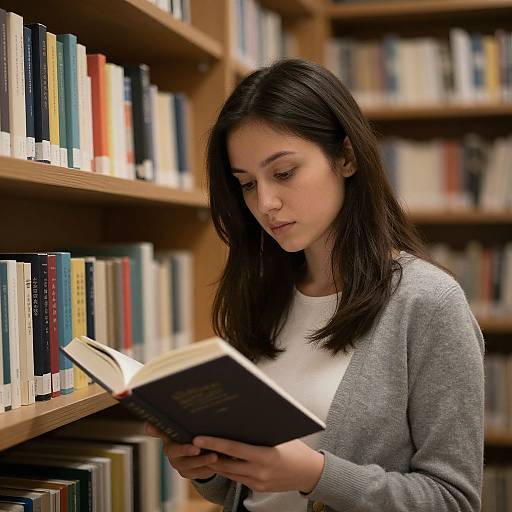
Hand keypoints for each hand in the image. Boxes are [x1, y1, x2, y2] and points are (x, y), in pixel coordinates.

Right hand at [144, 423, 216, 479]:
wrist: (196, 454)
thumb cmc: (189, 436)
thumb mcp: (182, 428)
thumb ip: (171, 424)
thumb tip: (150, 421)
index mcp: (168, 439)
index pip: (160, 433)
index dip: (157, 431)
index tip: (156, 428)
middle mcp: (171, 453)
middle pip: (175, 452)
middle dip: (185, 450)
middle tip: (197, 448)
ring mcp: (180, 465)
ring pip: (189, 465)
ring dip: (202, 461)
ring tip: (214, 457)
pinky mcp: (189, 474)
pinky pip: (198, 473)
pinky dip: (208, 469)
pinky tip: (218, 464)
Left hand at [193, 436, 324, 493]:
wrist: (310, 473)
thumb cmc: (296, 449)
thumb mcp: (280, 437)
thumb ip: (261, 431)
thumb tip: (241, 418)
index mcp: (265, 456)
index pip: (233, 449)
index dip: (214, 443)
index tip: (198, 439)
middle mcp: (259, 472)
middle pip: (225, 464)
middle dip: (208, 455)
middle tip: (193, 445)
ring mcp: (258, 482)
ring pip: (228, 473)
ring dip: (215, 463)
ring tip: (202, 451)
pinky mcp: (257, 488)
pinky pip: (237, 479)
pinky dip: (227, 469)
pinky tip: (219, 460)